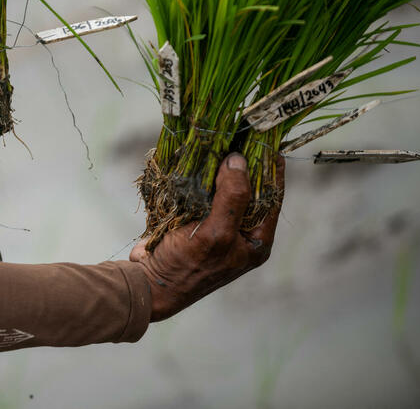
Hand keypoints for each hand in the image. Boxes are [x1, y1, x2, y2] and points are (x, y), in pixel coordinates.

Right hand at [130, 153, 283, 320]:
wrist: (147, 285)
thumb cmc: (186, 267)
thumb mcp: (215, 233)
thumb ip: (231, 198)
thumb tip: (238, 161)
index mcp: (256, 240)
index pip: (272, 196)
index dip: (270, 168)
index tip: (265, 139)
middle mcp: (240, 232)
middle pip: (248, 189)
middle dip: (242, 164)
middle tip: (238, 133)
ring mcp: (216, 225)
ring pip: (222, 188)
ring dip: (218, 167)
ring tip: (218, 139)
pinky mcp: (192, 221)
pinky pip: (201, 193)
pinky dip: (198, 177)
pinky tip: (195, 157)